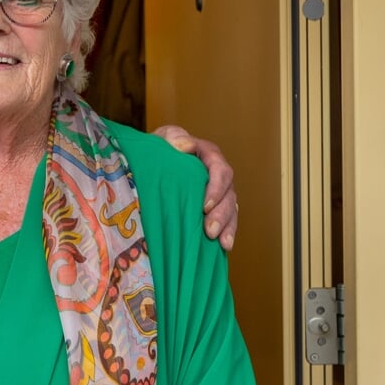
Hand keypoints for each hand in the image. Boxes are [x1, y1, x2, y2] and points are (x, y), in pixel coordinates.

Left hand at [154, 124, 237, 250]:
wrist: (153, 162)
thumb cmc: (159, 149)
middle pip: (228, 193)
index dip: (216, 188)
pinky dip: (227, 233)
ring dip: (227, 226)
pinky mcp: (216, 207)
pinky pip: (227, 220)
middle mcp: (218, 174)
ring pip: (231, 209)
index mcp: (208, 155)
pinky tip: (225, 247)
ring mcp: (219, 192)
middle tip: (209, 230)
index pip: (219, 169)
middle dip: (221, 214)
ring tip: (221, 242)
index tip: (204, 206)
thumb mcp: (163, 138)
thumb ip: (173, 137)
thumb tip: (182, 145)